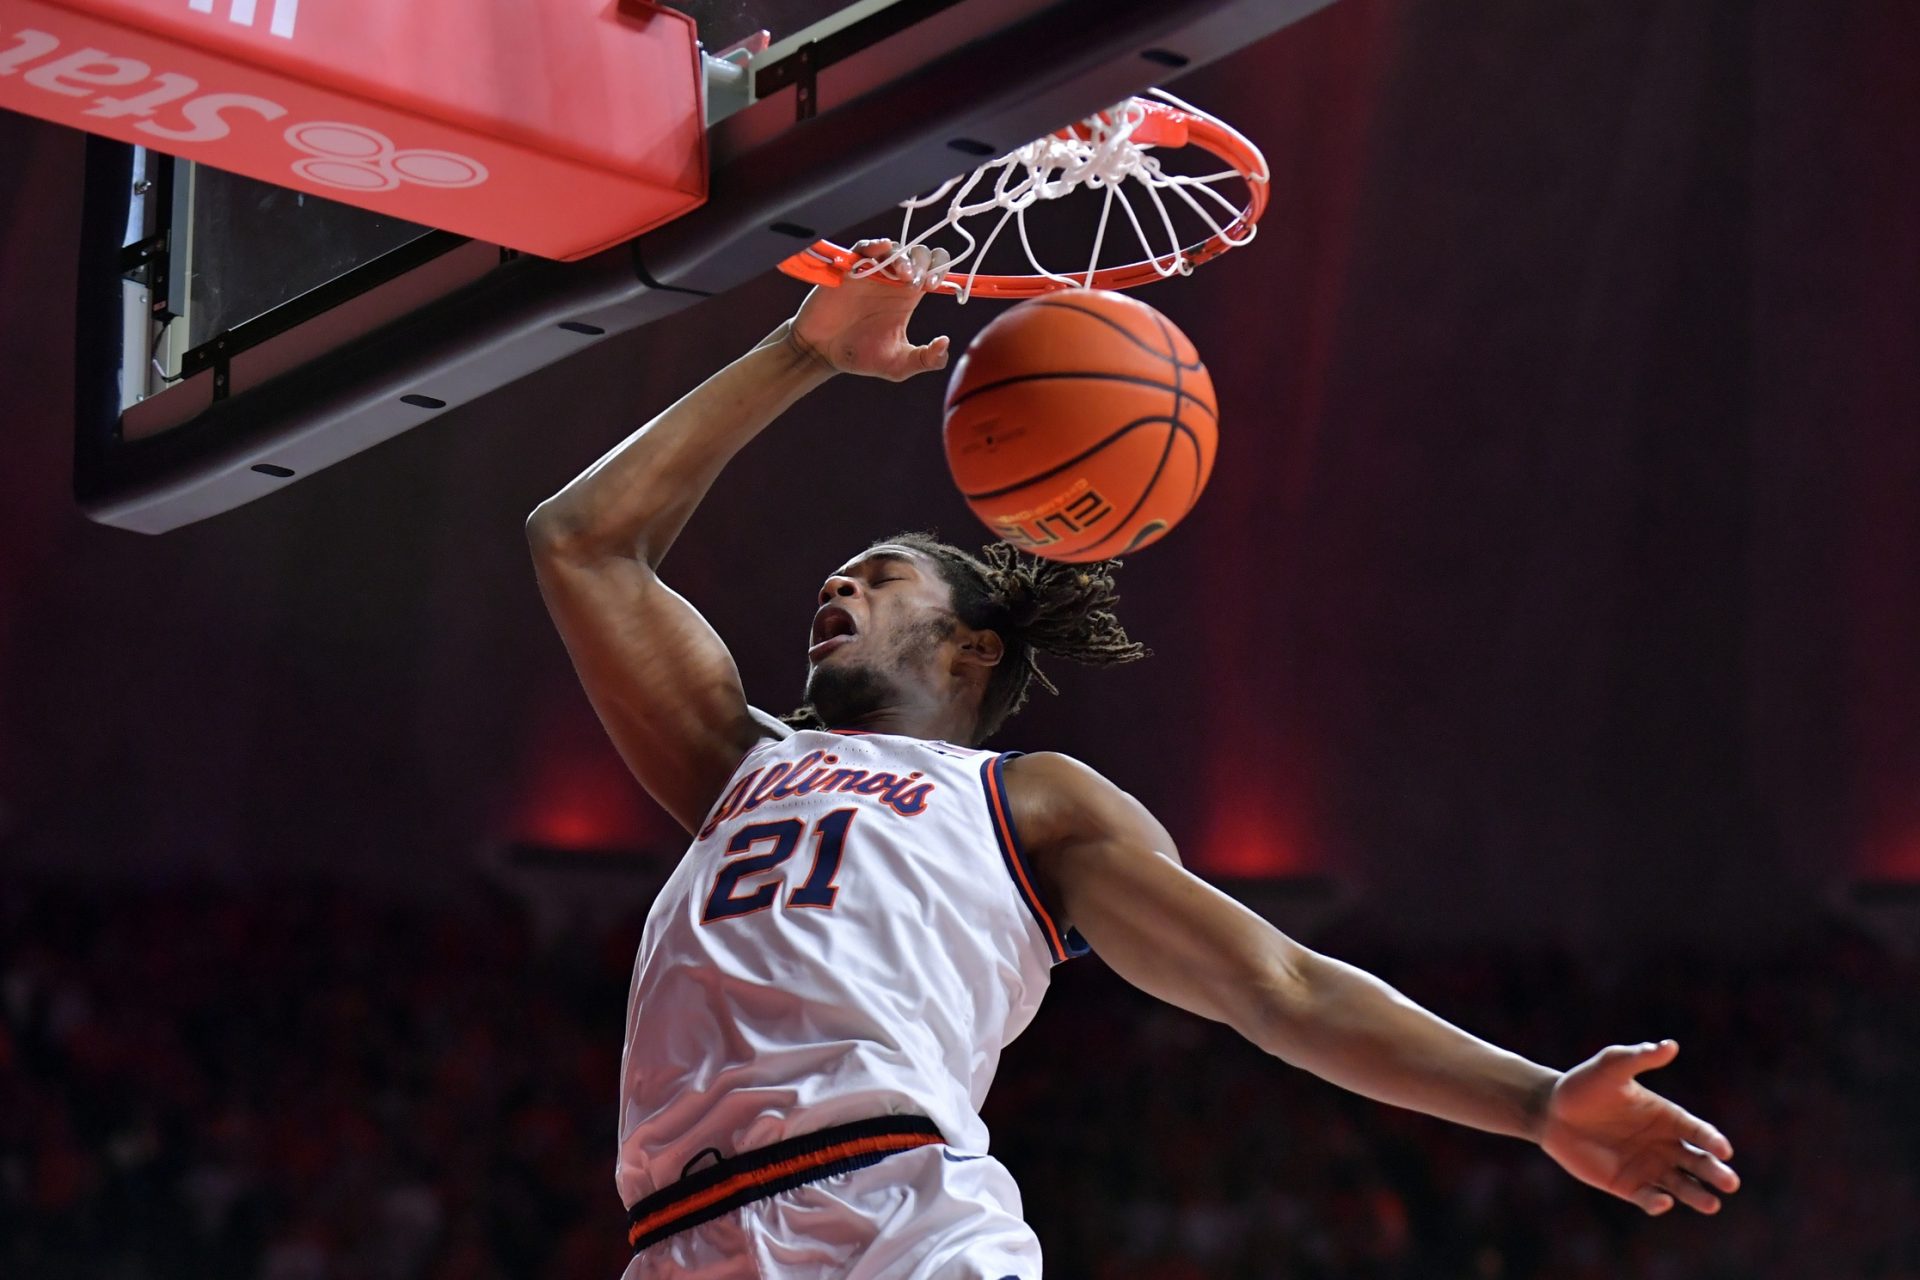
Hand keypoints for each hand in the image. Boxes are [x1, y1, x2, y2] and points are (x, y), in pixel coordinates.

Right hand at [787, 241, 950, 381]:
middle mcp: (894, 281)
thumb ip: (926, 359)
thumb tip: (946, 343)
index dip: (941, 271)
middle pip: (920, 254)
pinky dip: (876, 245)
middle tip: (921, 282)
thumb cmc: (860, 357)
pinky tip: (883, 248)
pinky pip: (865, 248)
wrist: (822, 352)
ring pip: (896, 248)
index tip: (935, 284)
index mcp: (909, 297)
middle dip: (926, 263)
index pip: (935, 270)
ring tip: (904, 275)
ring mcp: (872, 272)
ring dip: (904, 257)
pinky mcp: (850, 269)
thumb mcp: (899, 365)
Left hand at [1539, 1040, 1739, 1215]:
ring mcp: (1647, 1166)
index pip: (1698, 1131)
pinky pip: (1648, 1197)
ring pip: (1681, 1185)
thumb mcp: (1611, 1066)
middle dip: (1715, 1172)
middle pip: (1697, 1161)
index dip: (1712, 1141)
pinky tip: (1662, 1202)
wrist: (1550, 1111)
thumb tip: (1670, 1045)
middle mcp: (1663, 1144)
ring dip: (1696, 1194)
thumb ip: (1640, 1058)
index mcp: (1666, 1116)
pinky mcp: (1627, 1185)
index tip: (1723, 1150)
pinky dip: (1657, 1202)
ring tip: (1712, 1204)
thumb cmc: (1584, 1085)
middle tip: (1730, 1183)